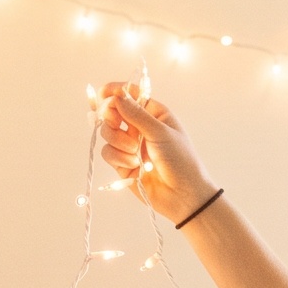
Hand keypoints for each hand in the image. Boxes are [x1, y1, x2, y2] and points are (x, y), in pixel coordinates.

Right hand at [95, 82, 215, 221]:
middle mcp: (140, 127)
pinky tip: (133, 165)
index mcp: (154, 114)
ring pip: (107, 133)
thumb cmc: (181, 160)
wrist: (184, 196)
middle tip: (117, 124)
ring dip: (118, 141)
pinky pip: (108, 152)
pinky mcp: (122, 164)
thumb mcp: (161, 132)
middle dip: (111, 118)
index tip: (103, 92)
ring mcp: (130, 145)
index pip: (131, 95)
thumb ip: (136, 114)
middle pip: (112, 112)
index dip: (115, 91)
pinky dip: (118, 157)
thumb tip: (117, 96)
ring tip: (134, 153)